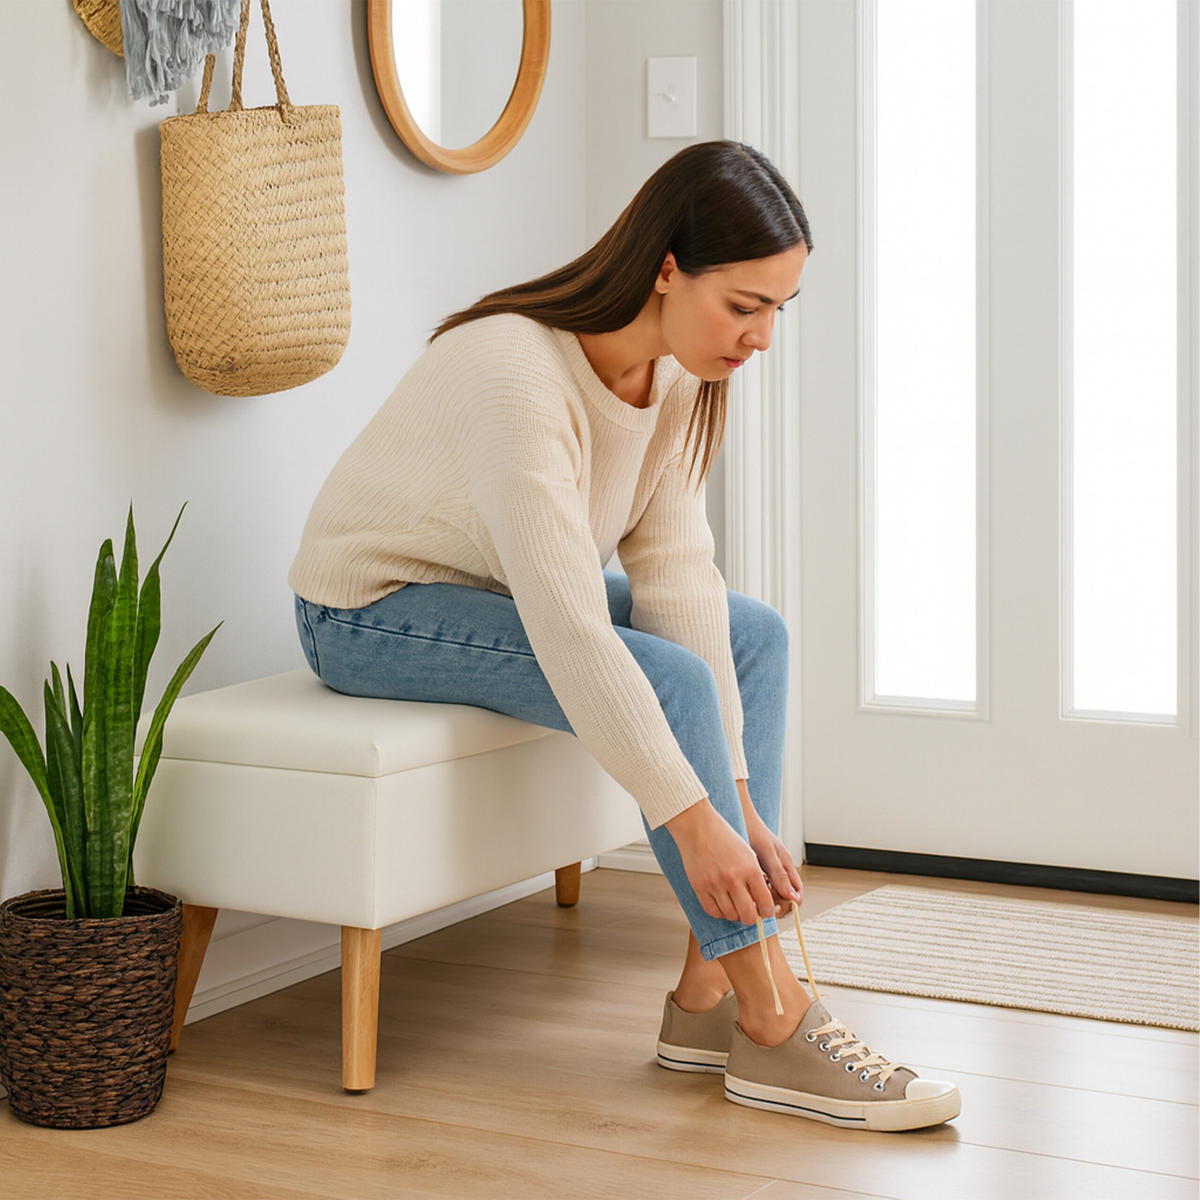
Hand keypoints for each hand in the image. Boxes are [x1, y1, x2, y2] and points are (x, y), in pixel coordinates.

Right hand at [664, 798, 775, 924]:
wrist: (699, 827)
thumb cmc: (725, 837)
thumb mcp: (749, 854)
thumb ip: (757, 878)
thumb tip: (762, 902)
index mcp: (750, 870)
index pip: (765, 904)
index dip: (767, 912)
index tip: (765, 911)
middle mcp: (734, 879)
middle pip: (748, 916)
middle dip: (752, 917)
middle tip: (750, 912)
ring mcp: (715, 884)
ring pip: (730, 916)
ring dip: (735, 915)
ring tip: (735, 906)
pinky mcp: (699, 887)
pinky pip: (712, 911)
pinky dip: (719, 912)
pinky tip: (722, 904)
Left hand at [744, 811, 803, 916]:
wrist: (739, 819)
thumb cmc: (755, 832)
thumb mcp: (768, 854)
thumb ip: (779, 874)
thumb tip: (793, 898)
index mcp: (788, 868)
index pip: (797, 897)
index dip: (788, 906)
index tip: (773, 908)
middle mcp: (781, 872)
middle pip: (786, 899)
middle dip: (774, 904)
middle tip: (759, 901)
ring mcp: (770, 873)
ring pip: (773, 896)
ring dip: (764, 898)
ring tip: (751, 891)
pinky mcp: (758, 873)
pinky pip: (761, 889)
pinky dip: (755, 891)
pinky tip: (745, 886)